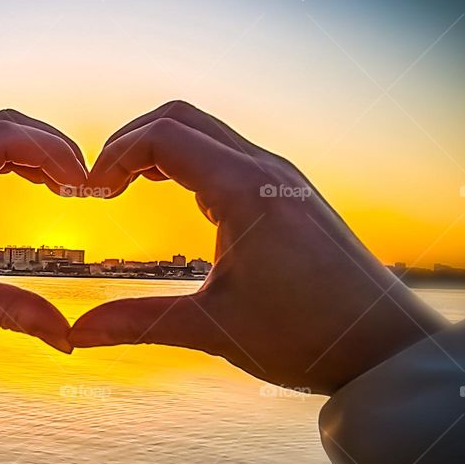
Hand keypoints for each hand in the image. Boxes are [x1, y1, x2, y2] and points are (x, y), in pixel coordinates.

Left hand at [0, 110, 86, 351]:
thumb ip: (12, 314)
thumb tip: (68, 337)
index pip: (1, 140)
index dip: (51, 154)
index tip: (82, 186)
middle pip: (2, 126)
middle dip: (51, 147)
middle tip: (86, 182)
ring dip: (36, 153)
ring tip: (71, 185)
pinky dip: (17, 164)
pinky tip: (42, 186)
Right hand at [69, 101, 447, 393]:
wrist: (386, 346)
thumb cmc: (309, 337)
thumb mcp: (213, 329)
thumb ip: (139, 323)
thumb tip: (78, 334)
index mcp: (244, 189)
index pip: (162, 136)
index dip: (113, 156)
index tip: (90, 194)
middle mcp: (265, 170)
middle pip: (181, 117)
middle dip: (131, 141)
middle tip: (102, 183)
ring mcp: (282, 178)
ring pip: (208, 131)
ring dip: (162, 147)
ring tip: (129, 187)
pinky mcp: (291, 194)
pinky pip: (231, 153)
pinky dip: (192, 161)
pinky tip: (183, 202)